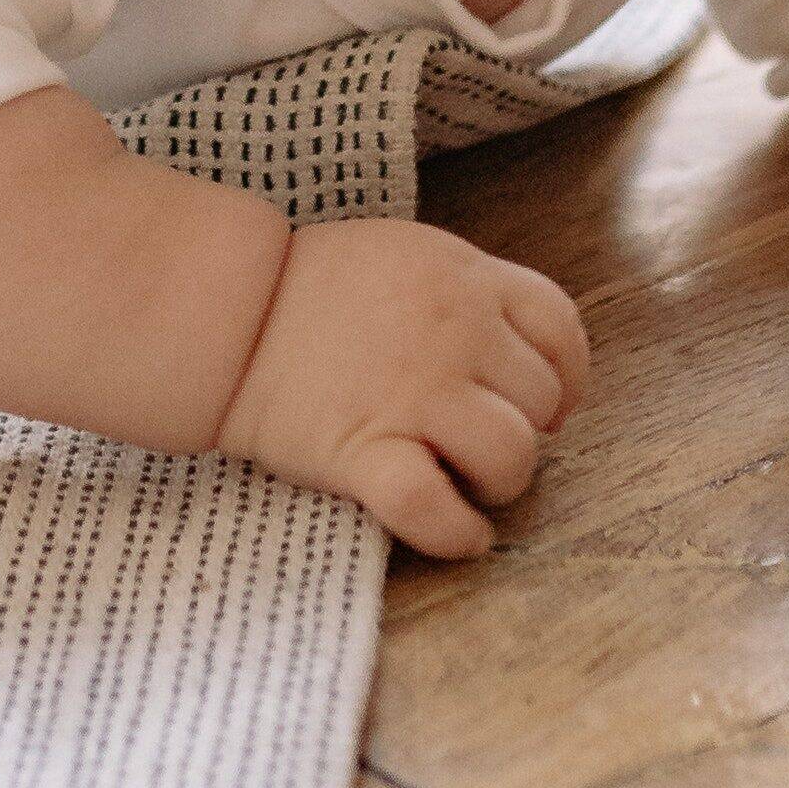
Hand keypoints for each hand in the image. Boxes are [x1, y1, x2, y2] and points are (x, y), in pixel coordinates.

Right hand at [214, 219, 588, 555]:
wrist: (224, 314)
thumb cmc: (308, 287)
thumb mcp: (404, 253)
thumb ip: (464, 293)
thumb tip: (519, 357)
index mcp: (464, 277)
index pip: (559, 328)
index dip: (564, 377)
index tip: (544, 404)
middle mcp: (453, 331)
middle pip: (540, 402)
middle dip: (522, 430)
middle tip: (477, 440)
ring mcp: (413, 392)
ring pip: (511, 457)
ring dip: (498, 482)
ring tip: (464, 480)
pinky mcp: (366, 452)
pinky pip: (436, 510)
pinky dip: (458, 534)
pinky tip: (460, 533)